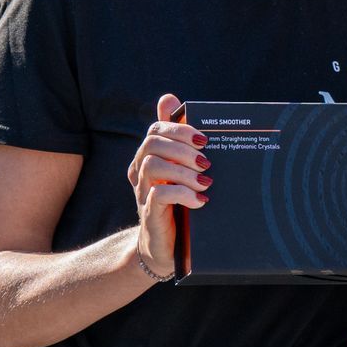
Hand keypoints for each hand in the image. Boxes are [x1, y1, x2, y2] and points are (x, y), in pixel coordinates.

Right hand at [125, 93, 209, 280]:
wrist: (166, 248)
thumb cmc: (178, 205)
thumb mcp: (182, 171)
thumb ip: (179, 139)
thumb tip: (170, 98)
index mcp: (149, 158)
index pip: (156, 129)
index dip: (179, 128)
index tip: (203, 139)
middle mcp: (141, 172)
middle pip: (152, 143)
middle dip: (182, 147)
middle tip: (206, 161)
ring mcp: (142, 193)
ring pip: (152, 166)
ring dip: (183, 170)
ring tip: (205, 182)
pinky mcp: (149, 214)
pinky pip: (158, 194)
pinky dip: (182, 193)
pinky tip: (200, 200)